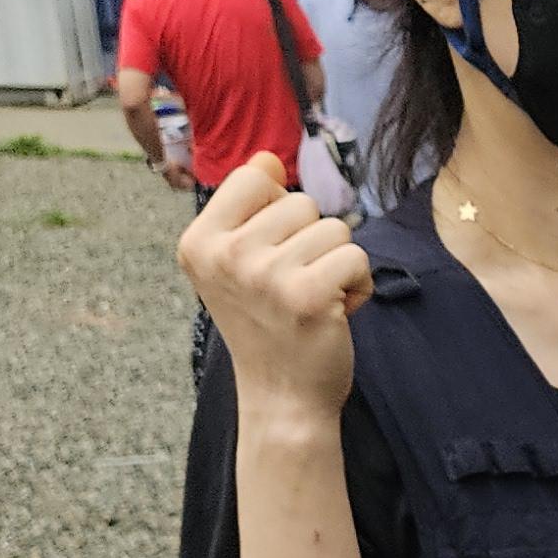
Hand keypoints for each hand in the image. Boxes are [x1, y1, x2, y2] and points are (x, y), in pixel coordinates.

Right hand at [178, 154, 368, 423]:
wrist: (283, 397)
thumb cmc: (267, 324)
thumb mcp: (238, 263)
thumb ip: (249, 209)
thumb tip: (269, 160)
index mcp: (198, 241)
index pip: (255, 177)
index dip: (279, 209)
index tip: (272, 251)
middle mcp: (225, 254)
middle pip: (301, 203)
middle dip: (312, 243)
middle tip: (295, 287)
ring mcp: (264, 274)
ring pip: (334, 228)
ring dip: (337, 264)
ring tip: (314, 299)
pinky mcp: (307, 295)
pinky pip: (356, 255)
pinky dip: (358, 284)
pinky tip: (335, 312)